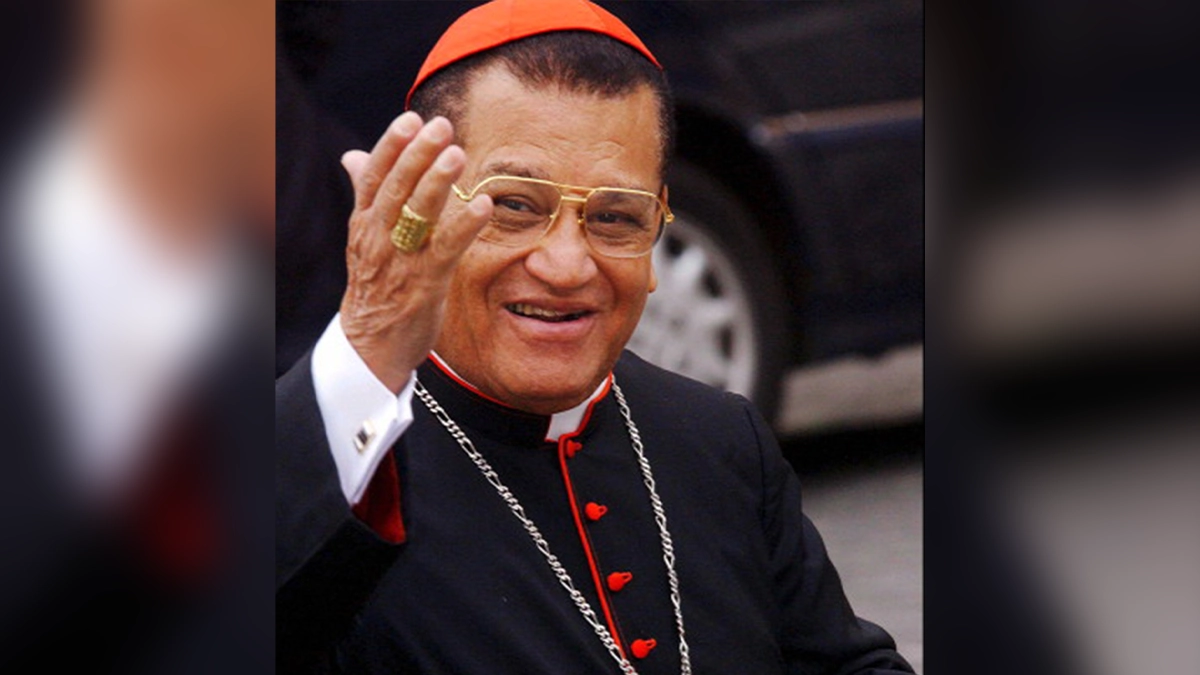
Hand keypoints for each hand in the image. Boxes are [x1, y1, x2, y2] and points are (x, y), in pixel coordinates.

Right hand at [337, 113, 491, 391]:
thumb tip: (353, 155)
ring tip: (458, 154)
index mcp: (364, 223)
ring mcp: (400, 261)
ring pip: (416, 214)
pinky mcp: (423, 284)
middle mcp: (378, 237)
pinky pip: (444, 249)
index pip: (373, 176)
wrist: (370, 347)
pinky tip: (483, 205)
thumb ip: (365, 194)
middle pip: (395, 188)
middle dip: (417, 155)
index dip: (391, 146)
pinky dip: (464, 226)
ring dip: (437, 183)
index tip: (411, 118)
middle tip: (441, 126)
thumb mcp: (364, 237)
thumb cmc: (376, 286)